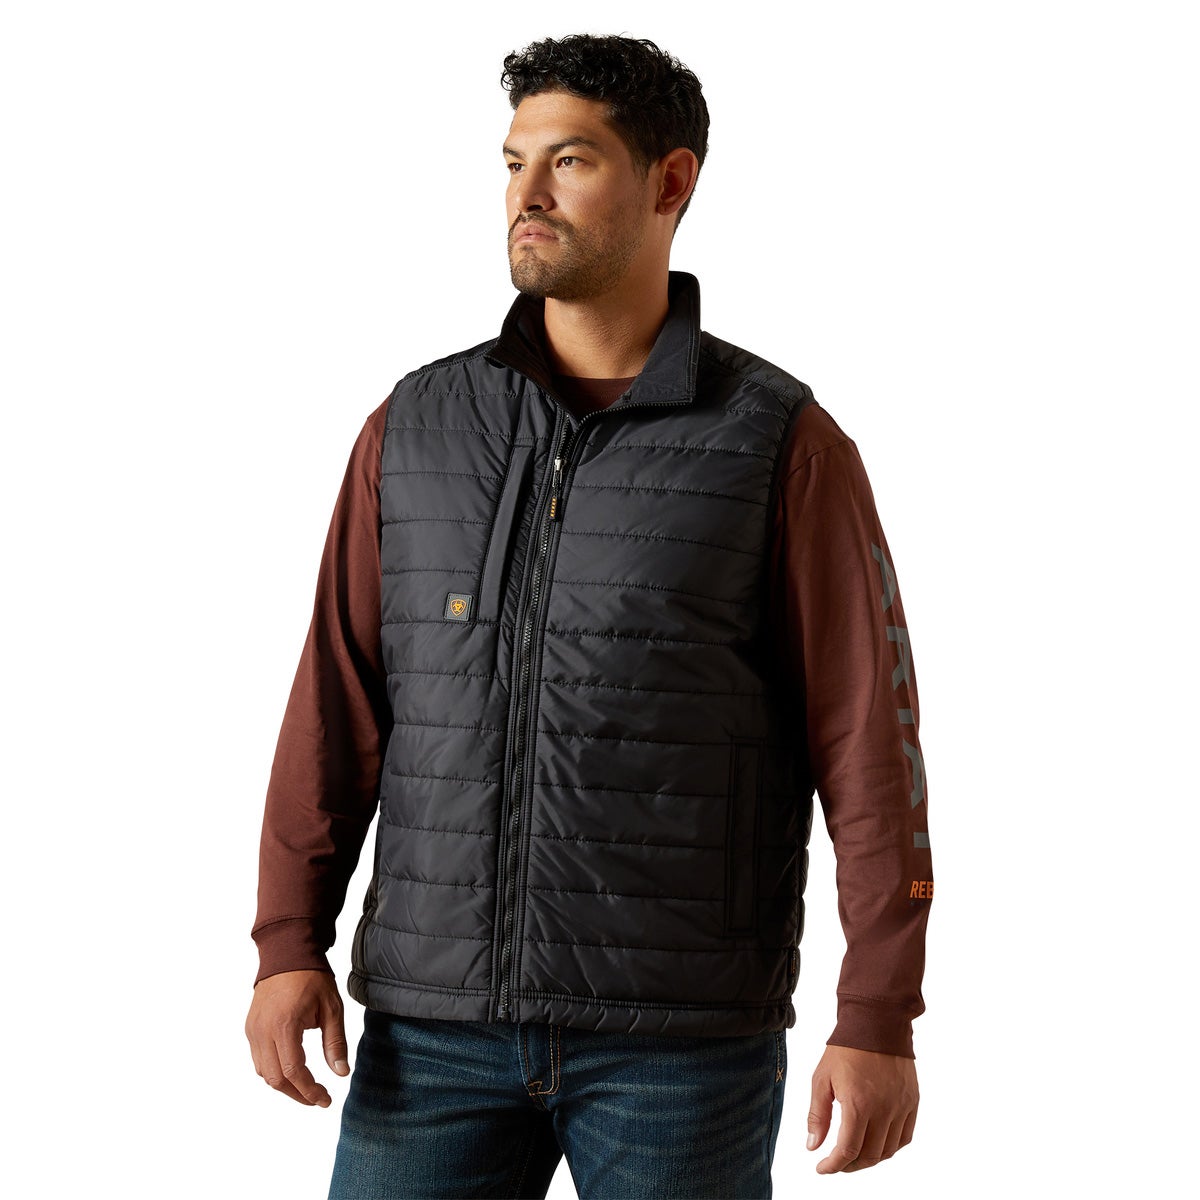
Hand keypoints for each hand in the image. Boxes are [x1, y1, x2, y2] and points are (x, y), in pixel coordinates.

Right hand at [245, 969, 349, 1106]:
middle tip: (317, 1098)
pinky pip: (258, 1059)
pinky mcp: (250, 1028)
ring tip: (307, 1087)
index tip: (325, 1100)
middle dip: (297, 1094)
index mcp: (285, 1025)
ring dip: (284, 1085)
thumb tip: (341, 1073)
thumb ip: (336, 1043)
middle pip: (275, 1079)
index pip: (294, 1072)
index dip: (309, 1091)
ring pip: (264, 1072)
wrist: (288, 954)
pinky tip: (292, 1070)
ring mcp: (253, 1030)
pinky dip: (274, 1071)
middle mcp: (263, 1031)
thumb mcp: (332, 1008)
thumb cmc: (312, 978)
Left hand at [806, 1044, 918, 1172]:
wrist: (876, 1022)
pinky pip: (905, 1137)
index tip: (822, 1168)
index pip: (848, 1150)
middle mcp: (883, 1109)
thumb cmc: (846, 1048)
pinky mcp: (912, 1102)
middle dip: (849, 1165)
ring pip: (888, 1150)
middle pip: (869, 1155)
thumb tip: (813, 1146)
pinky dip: (891, 1148)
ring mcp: (901, 1107)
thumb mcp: (822, 1078)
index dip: (834, 1165)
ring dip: (870, 1159)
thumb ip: (818, 1115)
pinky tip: (877, 1144)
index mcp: (858, 1104)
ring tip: (854, 1155)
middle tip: (836, 1163)